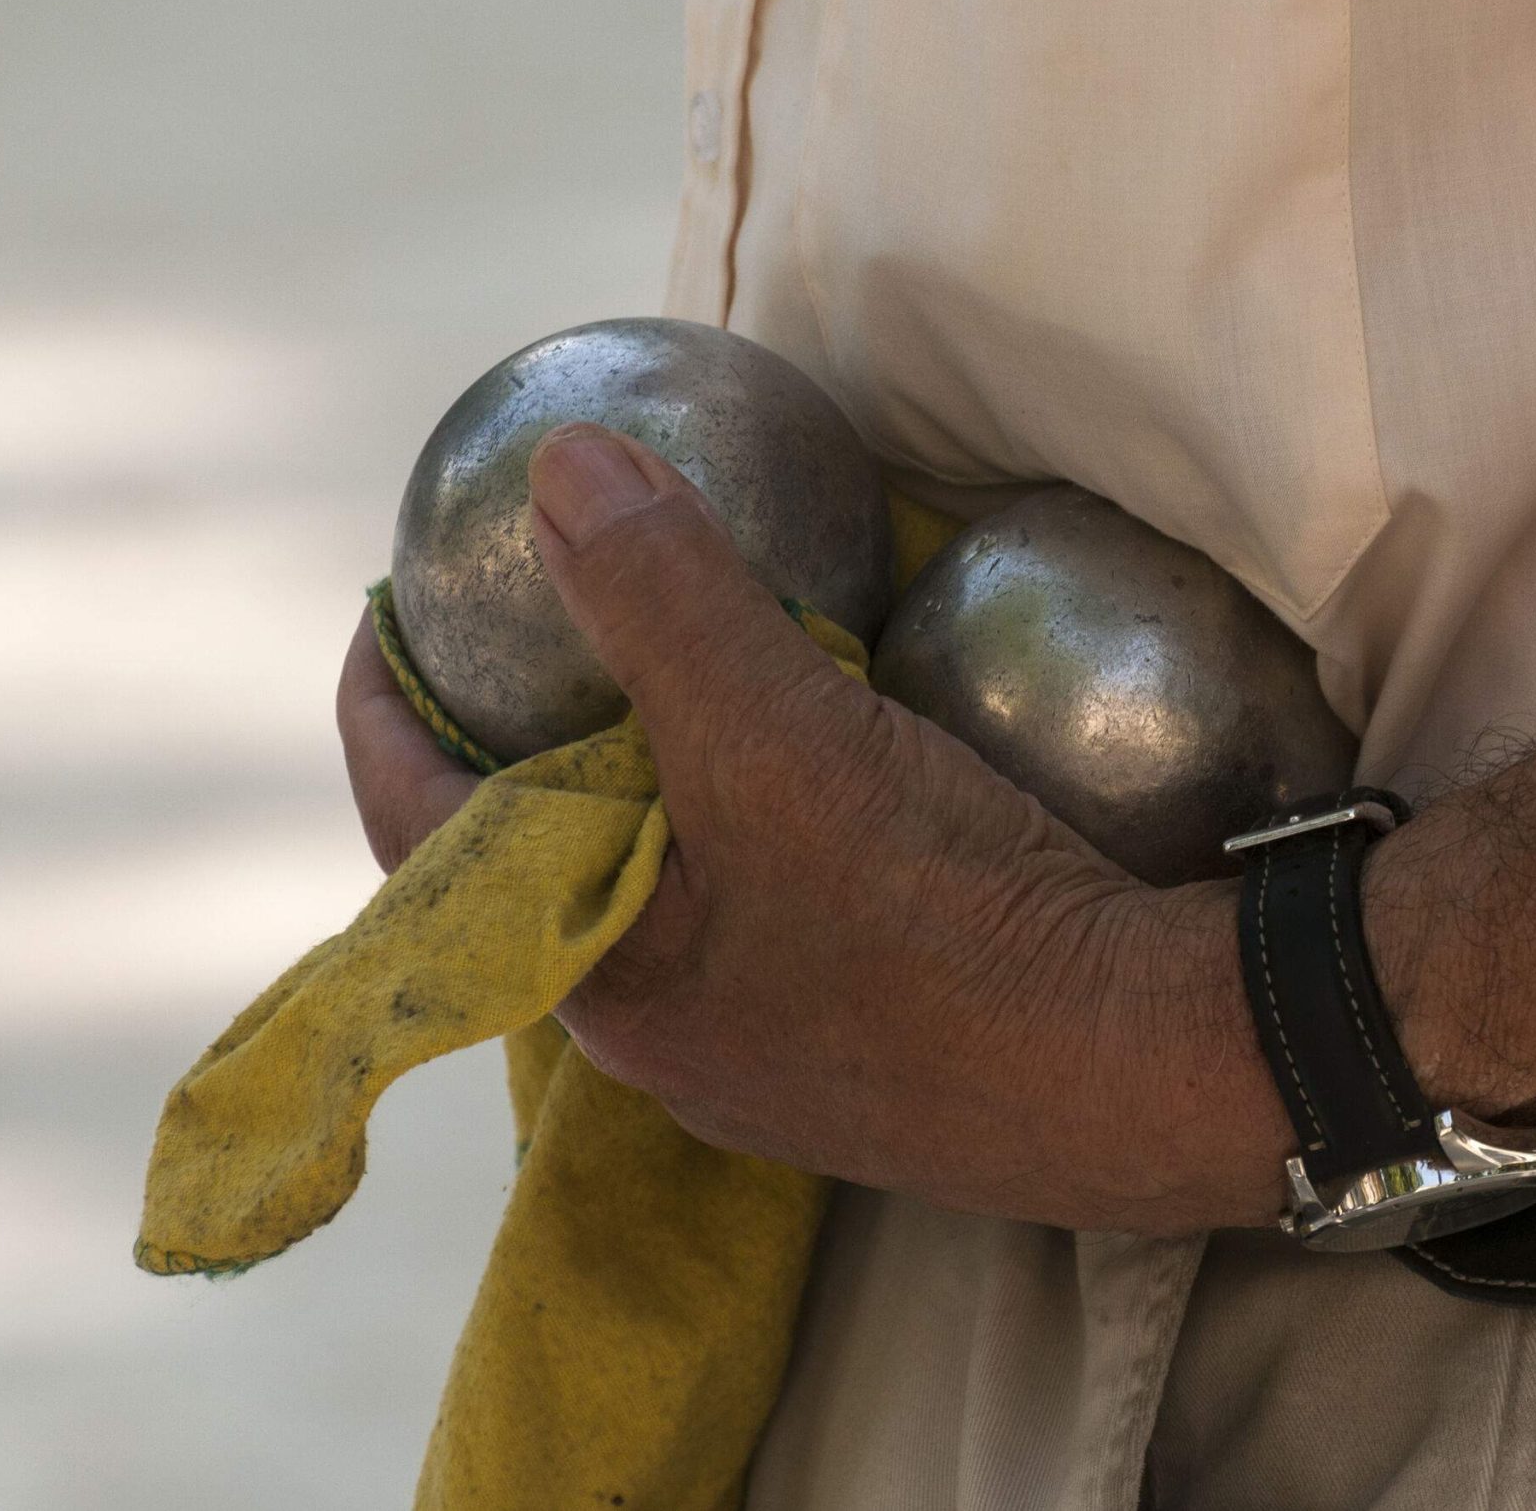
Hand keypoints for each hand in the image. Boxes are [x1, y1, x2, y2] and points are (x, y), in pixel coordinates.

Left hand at [337, 424, 1289, 1231]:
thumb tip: (563, 466)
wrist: (1148, 1068)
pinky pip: (760, 915)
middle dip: (526, 747)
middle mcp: (663, 1038)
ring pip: (658, 895)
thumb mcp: (783, 736)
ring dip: (647, 787)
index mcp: (599, 981)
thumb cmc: (943, 919)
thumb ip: (666, 598)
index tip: (387, 607)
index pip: (423, 831)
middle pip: (541, 867)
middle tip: (547, 629)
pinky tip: (825, 772)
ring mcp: (768, 1058)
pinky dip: (750, 824)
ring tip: (681, 678)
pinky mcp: (868, 1052)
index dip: (386, 709)